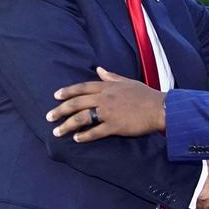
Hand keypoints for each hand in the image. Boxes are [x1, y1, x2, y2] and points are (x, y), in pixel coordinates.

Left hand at [47, 67, 165, 141]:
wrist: (160, 107)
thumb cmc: (145, 95)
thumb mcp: (127, 82)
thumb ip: (111, 77)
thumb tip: (99, 69)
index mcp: (108, 86)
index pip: (82, 87)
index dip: (68, 92)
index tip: (56, 96)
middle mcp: (105, 98)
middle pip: (77, 103)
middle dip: (60, 110)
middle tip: (49, 117)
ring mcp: (109, 112)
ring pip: (82, 118)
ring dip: (67, 125)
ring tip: (57, 132)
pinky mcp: (114, 126)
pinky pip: (95, 132)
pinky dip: (84, 136)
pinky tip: (76, 139)